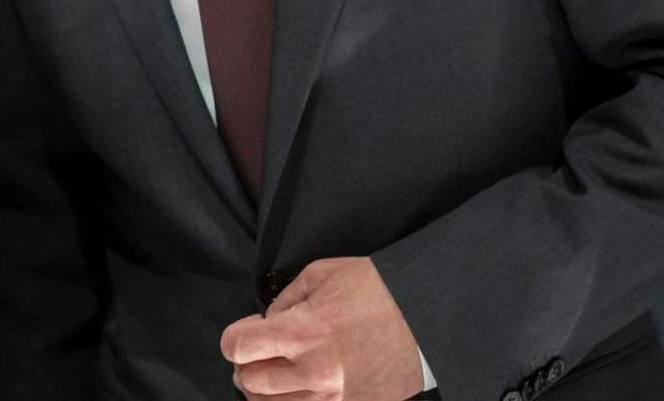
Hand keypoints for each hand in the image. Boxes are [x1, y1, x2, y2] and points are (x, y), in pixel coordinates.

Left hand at [221, 257, 423, 399]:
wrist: (427, 317)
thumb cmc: (378, 289)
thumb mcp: (321, 275)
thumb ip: (285, 299)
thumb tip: (269, 321)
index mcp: (301, 331)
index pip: (237, 347)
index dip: (236, 336)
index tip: (249, 329)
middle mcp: (313, 371)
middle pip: (250, 382)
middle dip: (247, 365)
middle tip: (258, 352)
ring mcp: (334, 397)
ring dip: (266, 389)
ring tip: (276, 372)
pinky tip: (300, 387)